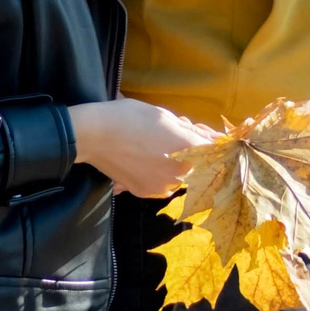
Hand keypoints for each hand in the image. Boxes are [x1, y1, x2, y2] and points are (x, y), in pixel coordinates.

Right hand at [68, 97, 214, 196]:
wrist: (94, 135)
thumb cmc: (131, 117)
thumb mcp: (166, 116)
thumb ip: (192, 131)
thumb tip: (213, 139)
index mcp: (188, 150)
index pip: (215, 151)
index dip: (213, 142)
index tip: (205, 135)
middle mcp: (180, 174)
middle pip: (199, 164)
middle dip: (193, 150)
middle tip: (175, 133)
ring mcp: (163, 187)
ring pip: (181, 176)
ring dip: (176, 163)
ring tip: (156, 146)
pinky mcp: (147, 193)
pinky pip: (163, 184)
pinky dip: (160, 173)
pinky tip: (146, 159)